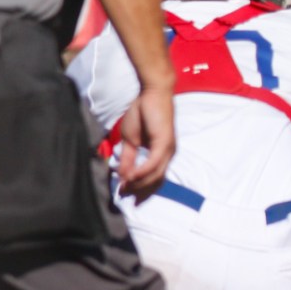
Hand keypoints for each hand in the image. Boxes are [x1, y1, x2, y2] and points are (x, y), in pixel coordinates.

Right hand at [116, 85, 174, 200]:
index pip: (153, 178)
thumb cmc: (142, 113)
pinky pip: (153, 163)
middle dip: (139, 192)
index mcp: (161, 154)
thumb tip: (122, 174)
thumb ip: (128, 158)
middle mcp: (168, 154)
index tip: (125, 195)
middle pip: (156, 181)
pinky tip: (130, 176)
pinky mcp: (165, 143)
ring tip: (124, 188)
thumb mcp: (131, 140)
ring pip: (155, 175)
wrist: (152, 93)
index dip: (140, 189)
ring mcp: (168, 150)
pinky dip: (142, 172)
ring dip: (139, 184)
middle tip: (124, 197)